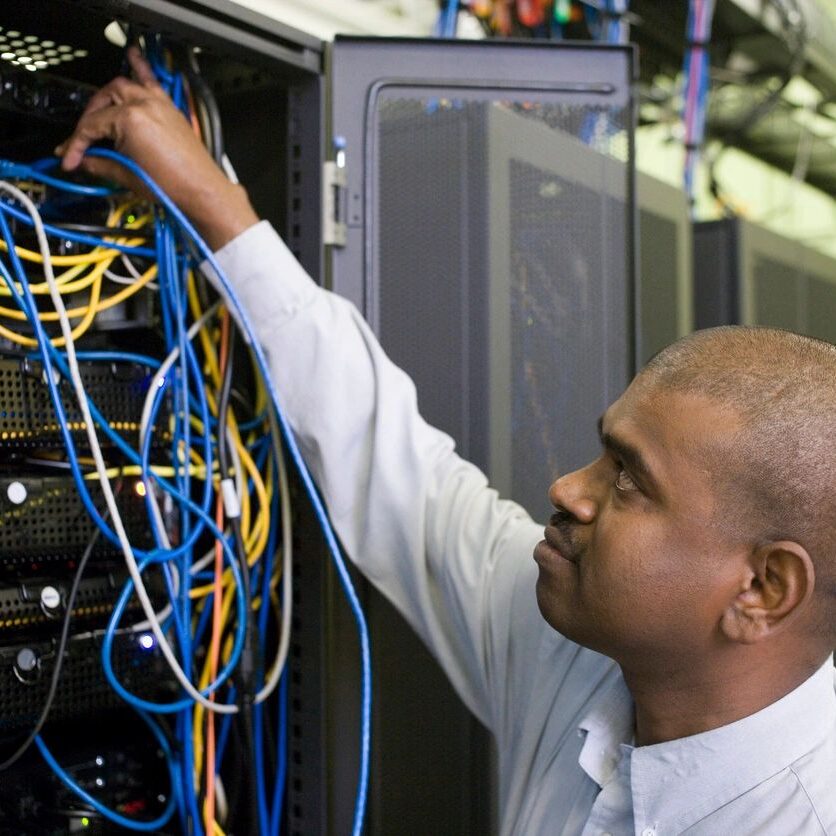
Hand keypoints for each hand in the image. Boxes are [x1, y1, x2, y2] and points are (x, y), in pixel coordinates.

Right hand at [56, 46, 258, 249]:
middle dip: (89, 118)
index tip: (70, 159)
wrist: (202, 190)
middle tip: (84, 139)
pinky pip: (152, 82)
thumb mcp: (127, 175)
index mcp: (129, 119)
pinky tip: (133, 54)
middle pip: (103, 101)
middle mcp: (143, 104)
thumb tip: (83, 160)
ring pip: (124, 86)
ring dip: (107, 96)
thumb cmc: (172, 185)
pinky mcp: (170, 108)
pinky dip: (141, 69)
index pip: (91, 126)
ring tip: (96, 108)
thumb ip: (100, 163)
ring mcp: (158, 103)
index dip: (76, 144)